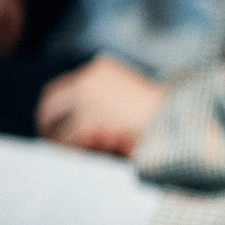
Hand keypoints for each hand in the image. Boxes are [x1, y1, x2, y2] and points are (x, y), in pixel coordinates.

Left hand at [35, 56, 168, 155]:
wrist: (177, 118)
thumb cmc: (163, 112)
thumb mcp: (133, 93)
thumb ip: (106, 95)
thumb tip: (80, 121)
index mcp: (101, 67)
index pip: (63, 87)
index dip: (55, 107)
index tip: (53, 122)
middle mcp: (88, 79)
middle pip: (50, 103)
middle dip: (48, 124)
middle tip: (51, 140)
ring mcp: (85, 99)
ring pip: (57, 126)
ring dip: (61, 142)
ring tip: (69, 154)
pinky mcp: (86, 121)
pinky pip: (68, 141)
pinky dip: (72, 152)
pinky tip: (81, 157)